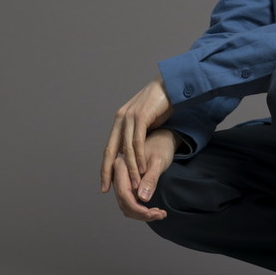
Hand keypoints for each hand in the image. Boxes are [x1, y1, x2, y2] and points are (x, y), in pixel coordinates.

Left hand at [100, 77, 171, 191]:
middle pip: (111, 149)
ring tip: (134, 184)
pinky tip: (143, 168)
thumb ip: (139, 133)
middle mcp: (121, 119)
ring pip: (126, 148)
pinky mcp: (141, 116)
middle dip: (108, 171)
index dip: (106, 166)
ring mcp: (130, 117)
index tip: (104, 183)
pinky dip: (139, 157)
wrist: (171, 85)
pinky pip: (138, 141)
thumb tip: (136, 148)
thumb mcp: (146, 121)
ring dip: (130, 168)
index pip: (109, 147)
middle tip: (108, 189)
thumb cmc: (161, 104)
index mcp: (120, 120)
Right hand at [109, 128, 175, 221]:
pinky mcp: (128, 184)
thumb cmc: (161, 147)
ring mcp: (122, 180)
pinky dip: (141, 209)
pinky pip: (131, 201)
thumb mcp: (159, 162)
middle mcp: (118, 173)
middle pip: (123, 202)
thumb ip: (150, 179)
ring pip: (126, 205)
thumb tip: (142, 199)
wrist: (163, 139)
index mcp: (121, 166)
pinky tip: (155, 210)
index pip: (124, 194)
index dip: (137, 208)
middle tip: (160, 214)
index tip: (153, 213)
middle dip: (140, 213)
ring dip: (141, 213)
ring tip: (160, 213)